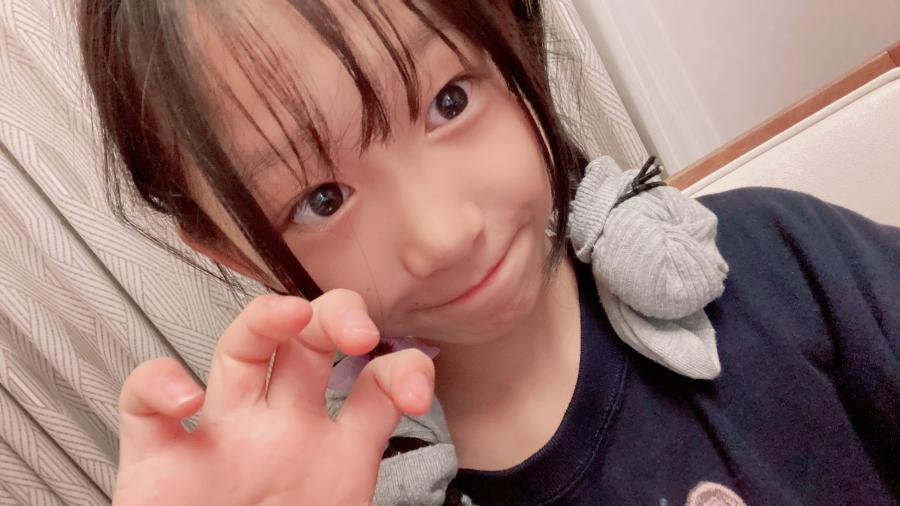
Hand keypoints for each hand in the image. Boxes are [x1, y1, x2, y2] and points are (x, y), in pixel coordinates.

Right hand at [113, 290, 433, 505]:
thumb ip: (374, 495)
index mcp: (335, 453)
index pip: (377, 383)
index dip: (403, 370)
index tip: (413, 388)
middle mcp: (282, 433)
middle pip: (311, 342)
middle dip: (336, 316)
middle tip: (354, 330)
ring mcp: (223, 437)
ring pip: (240, 349)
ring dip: (265, 320)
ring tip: (289, 317)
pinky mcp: (157, 458)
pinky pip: (144, 399)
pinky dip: (158, 384)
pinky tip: (184, 400)